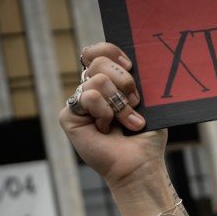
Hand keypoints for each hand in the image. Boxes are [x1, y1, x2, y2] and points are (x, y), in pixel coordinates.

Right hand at [58, 43, 196, 215]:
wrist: (141, 164)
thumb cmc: (146, 136)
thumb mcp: (148, 103)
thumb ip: (135, 79)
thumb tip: (133, 58)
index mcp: (107, 84)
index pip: (97, 52)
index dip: (110, 51)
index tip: (131, 66)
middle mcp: (90, 90)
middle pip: (98, 61)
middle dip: (124, 82)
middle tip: (135, 104)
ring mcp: (78, 103)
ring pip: (96, 79)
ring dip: (120, 104)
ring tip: (127, 123)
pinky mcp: (69, 116)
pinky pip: (88, 96)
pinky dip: (105, 112)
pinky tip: (107, 129)